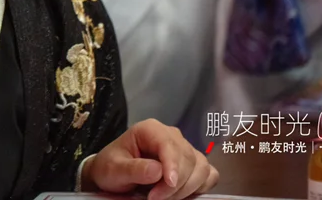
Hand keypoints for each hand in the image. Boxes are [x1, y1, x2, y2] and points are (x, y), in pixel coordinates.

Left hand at [82, 119, 218, 199]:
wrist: (113, 175)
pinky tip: (183, 194)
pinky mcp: (193, 165)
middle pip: (189, 159)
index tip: (168, 185)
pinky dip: (201, 187)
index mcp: (150, 130)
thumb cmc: (111, 168)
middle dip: (176, 184)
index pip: (170, 145)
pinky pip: (209, 175)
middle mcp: (171, 136)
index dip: (173, 166)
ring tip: (165, 197)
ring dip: (188, 188)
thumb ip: (134, 169)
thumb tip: (158, 171)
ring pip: (202, 168)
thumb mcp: (114, 169)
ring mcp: (184, 150)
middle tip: (154, 198)